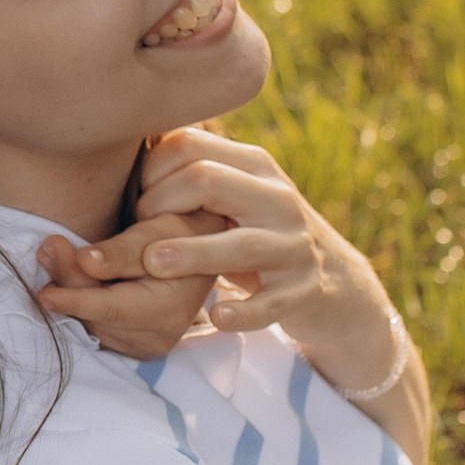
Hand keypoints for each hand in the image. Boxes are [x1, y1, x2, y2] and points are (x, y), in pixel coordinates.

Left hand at [36, 224, 215, 360]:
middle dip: (68, 288)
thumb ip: (122, 249)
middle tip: (46, 250)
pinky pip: (98, 329)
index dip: (76, 299)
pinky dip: (81, 306)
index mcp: (171, 309)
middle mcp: (161, 335)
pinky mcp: (135, 345)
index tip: (44, 293)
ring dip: (71, 295)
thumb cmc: (184, 234)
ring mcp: (148, 344)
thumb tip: (84, 260)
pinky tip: (71, 279)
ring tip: (54, 256)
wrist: (205, 254)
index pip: (113, 310)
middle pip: (97, 319)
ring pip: (93, 326)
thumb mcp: (160, 231)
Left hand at [126, 129, 399, 387]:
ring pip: (239, 243)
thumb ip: (194, 170)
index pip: (190, 146)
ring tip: (152, 263)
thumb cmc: (258, 231)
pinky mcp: (302, 292)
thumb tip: (128, 147)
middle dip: (160, 205)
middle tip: (138, 239)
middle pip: (207, 180)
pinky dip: (243, 312)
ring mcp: (294, 246)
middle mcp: (277, 199)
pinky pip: (271, 304)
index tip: (136, 202)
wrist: (335, 281)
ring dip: (191, 253)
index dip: (150, 171)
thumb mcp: (236, 192)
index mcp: (255, 165)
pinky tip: (217, 318)